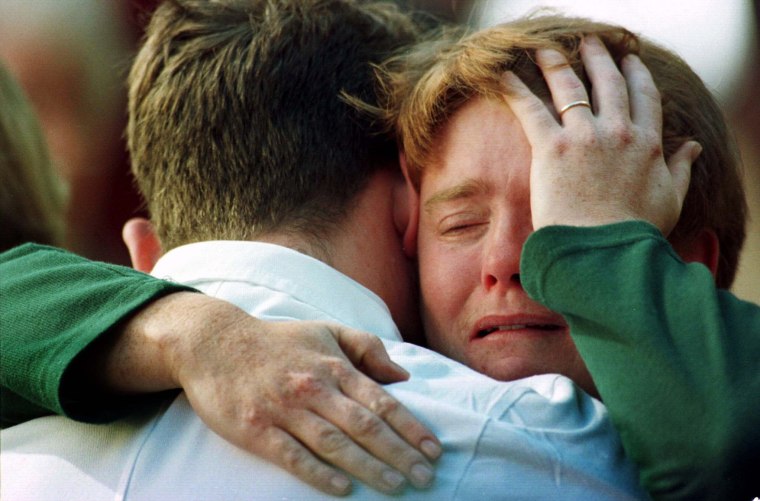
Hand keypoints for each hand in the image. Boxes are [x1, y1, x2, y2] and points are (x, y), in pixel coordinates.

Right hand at [91, 293, 440, 495]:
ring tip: (396, 486)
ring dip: (369, 467)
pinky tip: (344, 490)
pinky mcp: (256, 429)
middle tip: (425, 477)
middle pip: (364, 425)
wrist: (214, 343)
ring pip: (335, 443)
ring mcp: (284, 410)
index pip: (381, 400)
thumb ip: (366, 348)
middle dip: (399, 453)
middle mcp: (314, 387)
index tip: (434, 449)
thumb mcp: (325, 331)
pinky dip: (319, 474)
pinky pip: (293, 456)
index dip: (410, 426)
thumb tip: (402, 376)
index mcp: (333, 366)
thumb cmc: (278, 341)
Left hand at [502, 35, 700, 233]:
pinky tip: (505, 77)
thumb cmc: (636, 233)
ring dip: (556, 63)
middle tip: (589, 42)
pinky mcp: (552, 148)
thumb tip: (693, 147)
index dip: (637, 74)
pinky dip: (515, 90)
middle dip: (598, 57)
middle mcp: (618, 131)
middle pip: (608, 82)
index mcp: (648, 143)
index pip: (645, 97)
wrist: (604, 252)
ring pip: (569, 86)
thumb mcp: (671, 200)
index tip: (630, 60)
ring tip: (545, 50)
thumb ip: (681, 169)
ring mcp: (584, 137)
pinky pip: (530, 109)